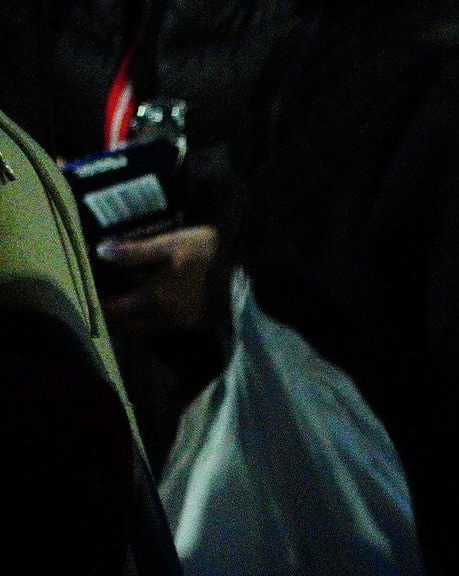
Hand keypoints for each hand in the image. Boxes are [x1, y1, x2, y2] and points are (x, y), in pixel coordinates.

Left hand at [94, 223, 217, 335]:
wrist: (256, 272)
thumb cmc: (212, 254)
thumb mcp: (174, 244)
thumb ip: (137, 251)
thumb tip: (100, 252)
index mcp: (154, 299)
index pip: (114, 311)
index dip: (96, 305)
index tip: (85, 296)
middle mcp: (164, 318)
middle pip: (127, 329)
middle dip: (110, 321)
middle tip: (99, 306)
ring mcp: (184, 325)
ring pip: (146, 332)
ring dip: (131, 324)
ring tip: (123, 308)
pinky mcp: (200, 325)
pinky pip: (165, 328)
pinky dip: (152, 322)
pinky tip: (154, 308)